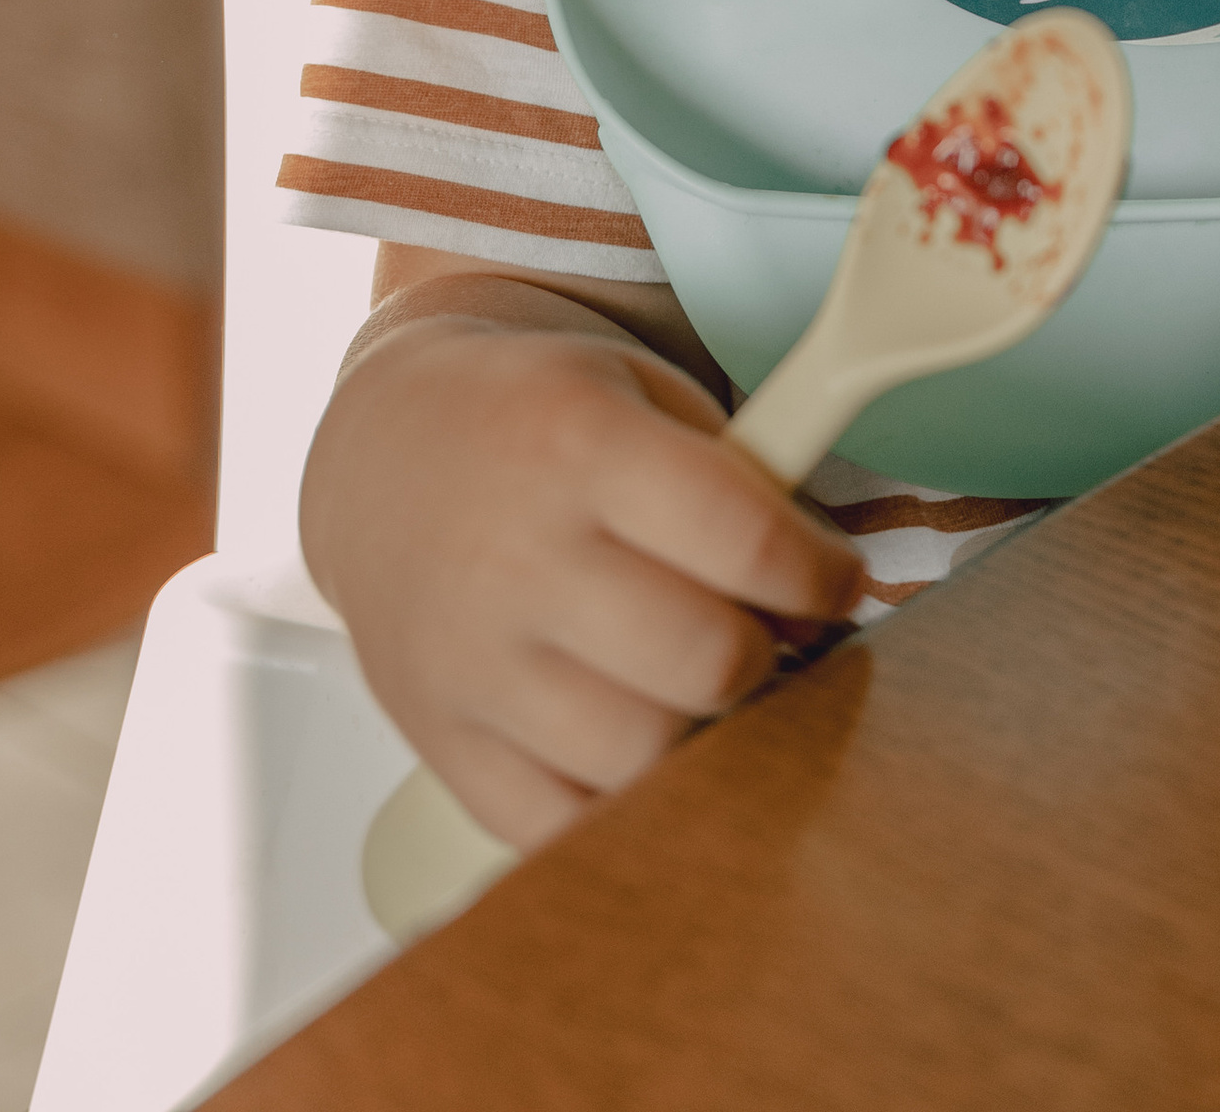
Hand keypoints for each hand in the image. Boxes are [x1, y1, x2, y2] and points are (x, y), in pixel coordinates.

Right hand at [302, 287, 863, 847]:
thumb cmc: (535, 422)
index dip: (820, 574)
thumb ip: (737, 475)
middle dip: (767, 656)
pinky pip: (557, 830)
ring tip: (703, 688)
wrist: (381, 453)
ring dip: (703, 736)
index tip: (838, 582)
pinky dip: (621, 812)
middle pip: (704, 661)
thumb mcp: (640, 390)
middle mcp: (519, 558)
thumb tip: (827, 591)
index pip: (745, 538)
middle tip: (767, 634)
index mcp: (581, 445)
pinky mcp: (442, 743)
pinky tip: (641, 751)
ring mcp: (473, 663)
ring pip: (642, 759)